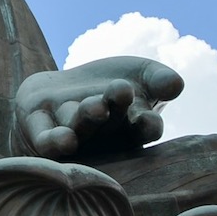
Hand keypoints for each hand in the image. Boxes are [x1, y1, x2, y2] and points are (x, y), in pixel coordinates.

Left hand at [16, 56, 184, 160]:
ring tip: (95, 108)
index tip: (149, 120)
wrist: (68, 89)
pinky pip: (45, 137)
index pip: (144, 128)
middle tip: (118, 94)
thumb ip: (159, 80)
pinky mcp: (39, 128)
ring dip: (86, 119)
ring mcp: (71, 132)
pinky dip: (53, 140)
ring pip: (78, 128)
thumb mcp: (142, 75)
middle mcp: (102, 135)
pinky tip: (62, 140)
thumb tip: (177, 84)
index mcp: (131, 127)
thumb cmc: (114, 86)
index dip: (147, 125)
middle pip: (109, 124)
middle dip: (113, 110)